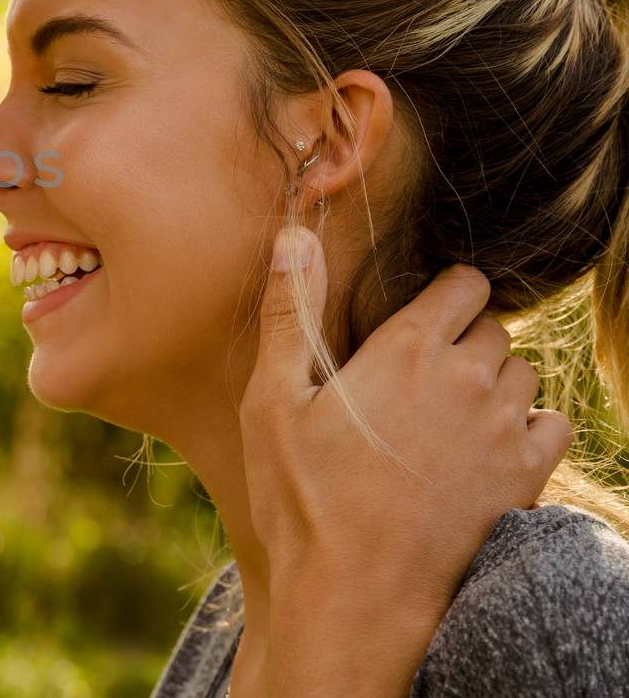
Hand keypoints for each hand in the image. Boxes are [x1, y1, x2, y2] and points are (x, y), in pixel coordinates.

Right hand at [240, 225, 569, 697]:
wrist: (356, 593)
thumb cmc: (302, 498)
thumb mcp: (272, 401)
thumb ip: (288, 312)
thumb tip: (293, 233)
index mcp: (407, 349)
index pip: (464, 283)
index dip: (443, 292)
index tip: (418, 318)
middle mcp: (468, 379)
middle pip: (494, 326)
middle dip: (464, 337)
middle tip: (421, 374)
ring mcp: (504, 429)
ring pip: (524, 371)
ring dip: (495, 380)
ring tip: (448, 412)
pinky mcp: (526, 476)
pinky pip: (554, 422)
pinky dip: (529, 424)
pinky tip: (486, 446)